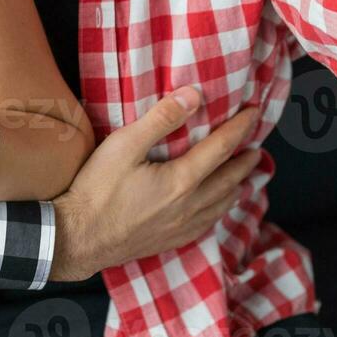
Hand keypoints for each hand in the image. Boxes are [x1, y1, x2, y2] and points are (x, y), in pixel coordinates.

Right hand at [49, 88, 261, 280]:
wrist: (78, 239)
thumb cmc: (96, 188)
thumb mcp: (123, 145)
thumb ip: (160, 119)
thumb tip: (193, 95)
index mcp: (182, 180)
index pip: (222, 148)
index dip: (240, 128)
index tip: (254, 113)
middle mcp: (190, 205)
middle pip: (230, 179)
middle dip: (246, 161)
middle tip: (258, 148)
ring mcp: (182, 227)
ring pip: (222, 205)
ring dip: (237, 187)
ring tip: (246, 177)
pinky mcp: (171, 241)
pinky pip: (208, 224)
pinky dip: (220, 211)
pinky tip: (216, 209)